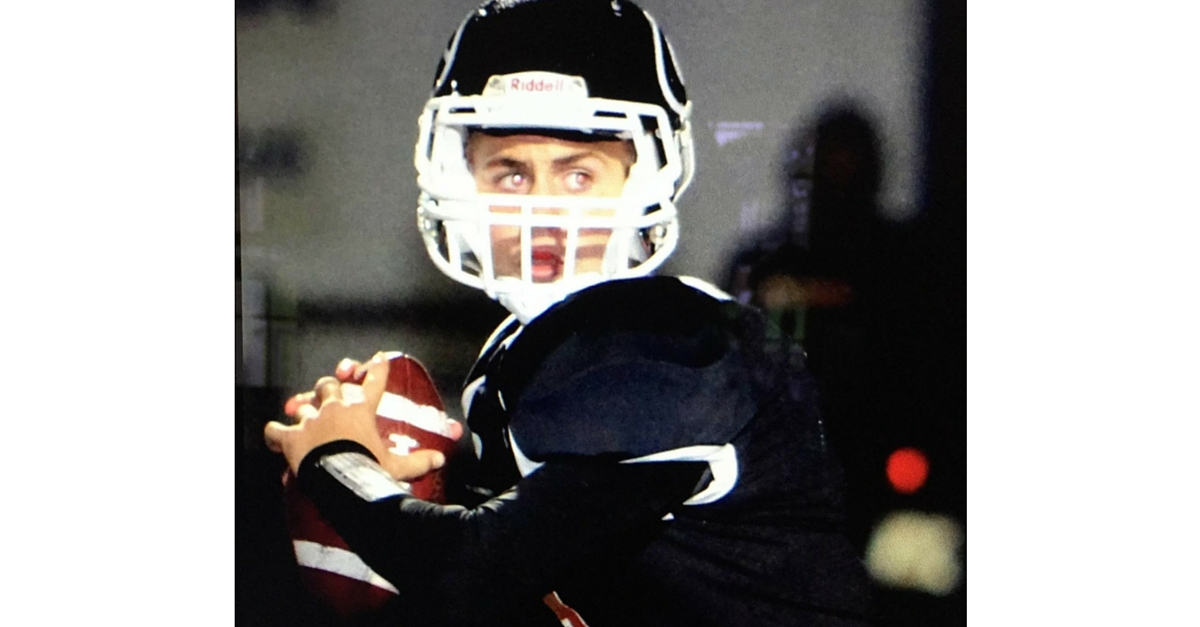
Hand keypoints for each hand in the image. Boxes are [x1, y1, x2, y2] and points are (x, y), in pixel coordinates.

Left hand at [265, 353, 447, 479]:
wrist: (341, 480)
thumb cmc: (371, 469)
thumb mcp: (398, 467)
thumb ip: (419, 461)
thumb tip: (441, 460)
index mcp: (363, 409)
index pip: (375, 381)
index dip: (379, 368)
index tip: (379, 357)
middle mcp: (336, 407)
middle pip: (330, 385)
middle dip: (331, 387)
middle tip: (332, 392)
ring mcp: (312, 420)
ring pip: (303, 403)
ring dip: (304, 408)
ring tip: (303, 414)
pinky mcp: (291, 436)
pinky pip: (275, 429)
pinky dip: (274, 432)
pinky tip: (275, 435)